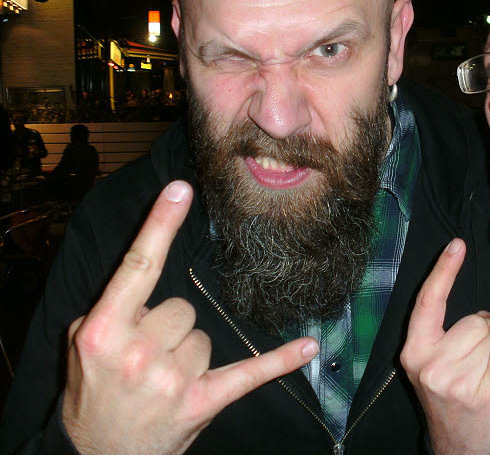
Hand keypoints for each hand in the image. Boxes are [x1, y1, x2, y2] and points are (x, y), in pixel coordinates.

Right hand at [62, 180, 318, 454]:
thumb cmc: (92, 394)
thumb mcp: (80, 345)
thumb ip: (112, 307)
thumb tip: (146, 272)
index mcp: (103, 330)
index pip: (138, 266)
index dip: (160, 224)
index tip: (181, 189)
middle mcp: (138, 352)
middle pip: (183, 306)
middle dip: (169, 327)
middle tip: (147, 358)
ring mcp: (172, 379)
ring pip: (206, 336)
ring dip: (190, 354)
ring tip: (164, 380)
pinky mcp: (203, 401)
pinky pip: (250, 372)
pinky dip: (280, 361)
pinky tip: (308, 347)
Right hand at [401, 238, 489, 454]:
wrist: (461, 449)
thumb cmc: (451, 401)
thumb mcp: (432, 366)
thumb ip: (446, 334)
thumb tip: (488, 315)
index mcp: (414, 353)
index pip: (429, 302)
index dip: (444, 271)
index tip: (456, 244)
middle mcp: (432, 365)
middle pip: (472, 319)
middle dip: (482, 333)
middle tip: (474, 367)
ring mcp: (460, 378)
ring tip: (484, 376)